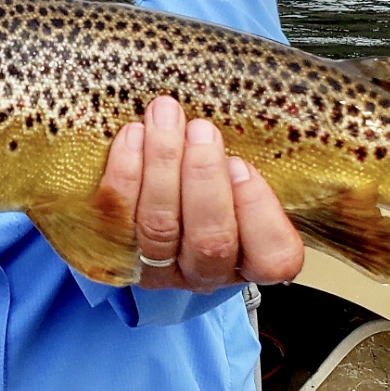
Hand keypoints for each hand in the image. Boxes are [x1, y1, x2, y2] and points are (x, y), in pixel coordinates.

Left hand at [101, 95, 303, 292]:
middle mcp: (206, 272)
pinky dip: (125, 172)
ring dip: (163, 165)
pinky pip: (117, 217)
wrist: (147, 197)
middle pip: (210, 240)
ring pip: (160, 226)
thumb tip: (228, 127)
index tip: (240, 164)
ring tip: (164, 118)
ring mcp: (158, 269)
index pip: (273, 258)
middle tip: (201, 130)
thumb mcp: (236, 178)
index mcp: (250, 258)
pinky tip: (133, 135)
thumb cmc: (207, 180)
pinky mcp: (116, 252)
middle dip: (204, 178)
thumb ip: (241, 167)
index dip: (258, 212)